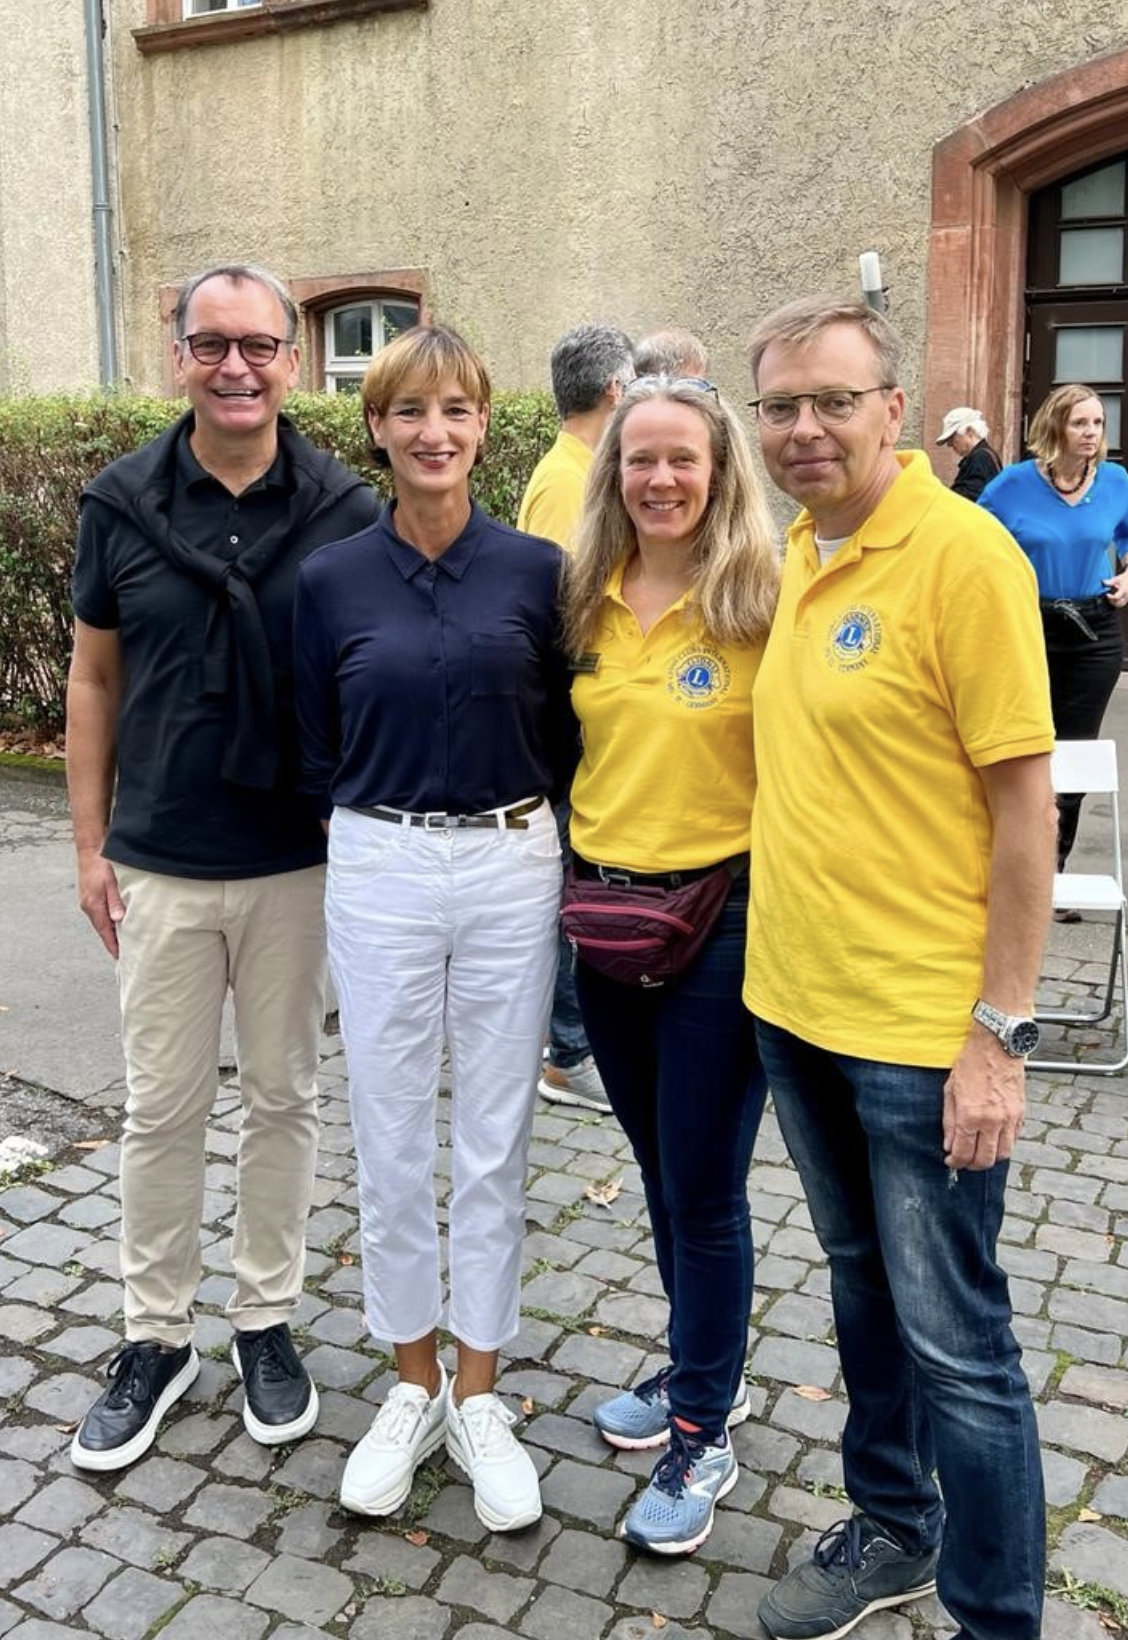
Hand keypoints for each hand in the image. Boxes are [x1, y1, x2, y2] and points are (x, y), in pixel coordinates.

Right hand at [77, 852, 124, 958]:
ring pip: (102, 922)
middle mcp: (89, 906)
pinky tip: (119, 923)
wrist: (91, 849)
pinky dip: (110, 921)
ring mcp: (89, 902)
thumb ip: (116, 901)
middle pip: (103, 930)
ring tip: (125, 942)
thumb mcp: (112, 883)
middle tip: (128, 954)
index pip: (105, 932)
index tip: (121, 958)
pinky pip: (101, 914)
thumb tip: (118, 920)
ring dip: (112, 932)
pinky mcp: (91, 897)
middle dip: (114, 942)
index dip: (113, 946)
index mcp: (94, 906)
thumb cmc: (103, 864)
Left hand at [942, 1028, 1025, 1169]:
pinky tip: (993, 1140)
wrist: (997, 1045)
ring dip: (990, 1158)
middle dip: (972, 1165)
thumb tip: (949, 1144)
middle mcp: (992, 1121)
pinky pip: (1014, 1140)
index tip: (951, 1161)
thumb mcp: (950, 1090)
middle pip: (985, 1160)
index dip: (955, 1162)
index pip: (963, 1152)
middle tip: (964, 1161)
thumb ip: (949, 1121)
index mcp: (971, 1115)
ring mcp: (1009, 1118)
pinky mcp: (1021, 1113)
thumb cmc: (972, 1062)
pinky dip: (1004, 1145)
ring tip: (979, 1152)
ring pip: (1003, 1154)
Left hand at [1102, 570, 1127, 607]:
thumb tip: (1103, 582)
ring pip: (1120, 605)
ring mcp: (1127, 597)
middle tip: (1109, 596)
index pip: (1116, 597)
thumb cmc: (1124, 577)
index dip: (1110, 597)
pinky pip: (1122, 604)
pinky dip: (1117, 602)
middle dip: (1111, 601)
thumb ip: (1111, 581)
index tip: (1107, 594)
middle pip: (1117, 603)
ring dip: (1114, 602)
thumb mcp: (1118, 578)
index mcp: (1124, 590)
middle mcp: (1126, 595)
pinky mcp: (1127, 599)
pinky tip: (1115, 598)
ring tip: (1111, 598)